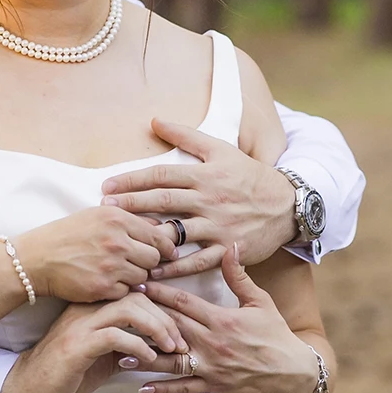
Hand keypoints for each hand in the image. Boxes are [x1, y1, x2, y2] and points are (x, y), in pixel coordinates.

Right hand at [0, 294, 186, 392]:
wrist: (29, 388)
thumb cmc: (66, 372)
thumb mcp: (102, 353)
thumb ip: (125, 342)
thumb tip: (159, 343)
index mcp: (92, 306)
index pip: (134, 292)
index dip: (161, 307)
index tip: (178, 329)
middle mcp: (86, 309)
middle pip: (136, 296)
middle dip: (165, 317)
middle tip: (180, 341)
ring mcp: (80, 325)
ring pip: (128, 309)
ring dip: (157, 328)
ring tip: (170, 348)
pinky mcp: (76, 346)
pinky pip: (114, 336)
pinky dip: (138, 345)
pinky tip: (148, 359)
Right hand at [15, 205, 178, 303]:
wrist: (37, 258)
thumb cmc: (66, 235)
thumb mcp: (95, 216)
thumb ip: (127, 221)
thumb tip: (160, 231)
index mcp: (117, 218)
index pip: (157, 236)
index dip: (163, 247)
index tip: (165, 253)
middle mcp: (116, 240)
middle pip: (154, 258)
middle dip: (147, 263)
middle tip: (134, 264)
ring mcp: (111, 265)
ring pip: (142, 277)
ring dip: (133, 277)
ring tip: (116, 273)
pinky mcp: (103, 287)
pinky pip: (126, 292)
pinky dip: (118, 290)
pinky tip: (104, 283)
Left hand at [100, 118, 296, 278]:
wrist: (287, 205)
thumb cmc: (248, 175)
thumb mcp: (220, 150)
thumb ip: (186, 136)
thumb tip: (154, 120)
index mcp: (204, 175)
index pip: (161, 175)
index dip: (132, 179)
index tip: (107, 186)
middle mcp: (209, 200)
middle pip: (163, 201)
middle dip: (131, 204)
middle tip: (104, 208)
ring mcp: (218, 226)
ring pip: (177, 232)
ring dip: (147, 237)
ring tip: (121, 240)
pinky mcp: (227, 250)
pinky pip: (196, 262)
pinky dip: (173, 268)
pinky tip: (151, 272)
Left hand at [134, 247, 318, 392]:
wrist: (295, 374)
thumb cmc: (276, 335)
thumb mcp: (259, 302)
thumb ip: (239, 276)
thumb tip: (232, 245)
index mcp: (221, 319)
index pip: (183, 302)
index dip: (158, 291)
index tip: (137, 281)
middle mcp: (212, 342)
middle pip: (170, 326)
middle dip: (143, 316)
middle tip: (116, 308)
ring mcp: (211, 366)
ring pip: (170, 359)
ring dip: (144, 353)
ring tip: (117, 346)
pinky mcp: (212, 386)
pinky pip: (183, 388)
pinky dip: (162, 387)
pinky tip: (140, 385)